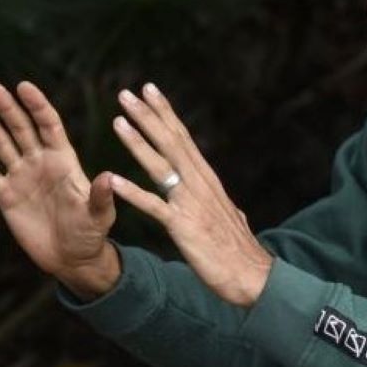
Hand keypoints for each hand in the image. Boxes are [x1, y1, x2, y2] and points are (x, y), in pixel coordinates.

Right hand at [0, 81, 119, 298]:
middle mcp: (40, 162)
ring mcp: (22, 177)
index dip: (37, 105)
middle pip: (22, 128)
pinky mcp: (6, 195)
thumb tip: (107, 177)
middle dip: (7, 108)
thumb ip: (100, 197)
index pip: (48, 125)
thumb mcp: (99, 216)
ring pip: (2, 144)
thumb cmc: (90, 234)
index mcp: (64, 161)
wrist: (71, 258)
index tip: (24, 86)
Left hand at [108, 83, 272, 306]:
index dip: (165, 113)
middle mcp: (199, 184)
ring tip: (118, 121)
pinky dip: (133, 193)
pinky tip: (113, 180)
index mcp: (207, 179)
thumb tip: (231, 207)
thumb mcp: (232, 219)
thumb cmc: (241, 252)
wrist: (253, 277)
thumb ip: (223, 208)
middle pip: (170, 142)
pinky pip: (153, 206)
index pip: (183, 137)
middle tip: (126, 93)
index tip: (149, 90)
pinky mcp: (182, 227)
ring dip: (137, 142)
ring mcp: (190, 204)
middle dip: (148, 116)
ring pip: (160, 166)